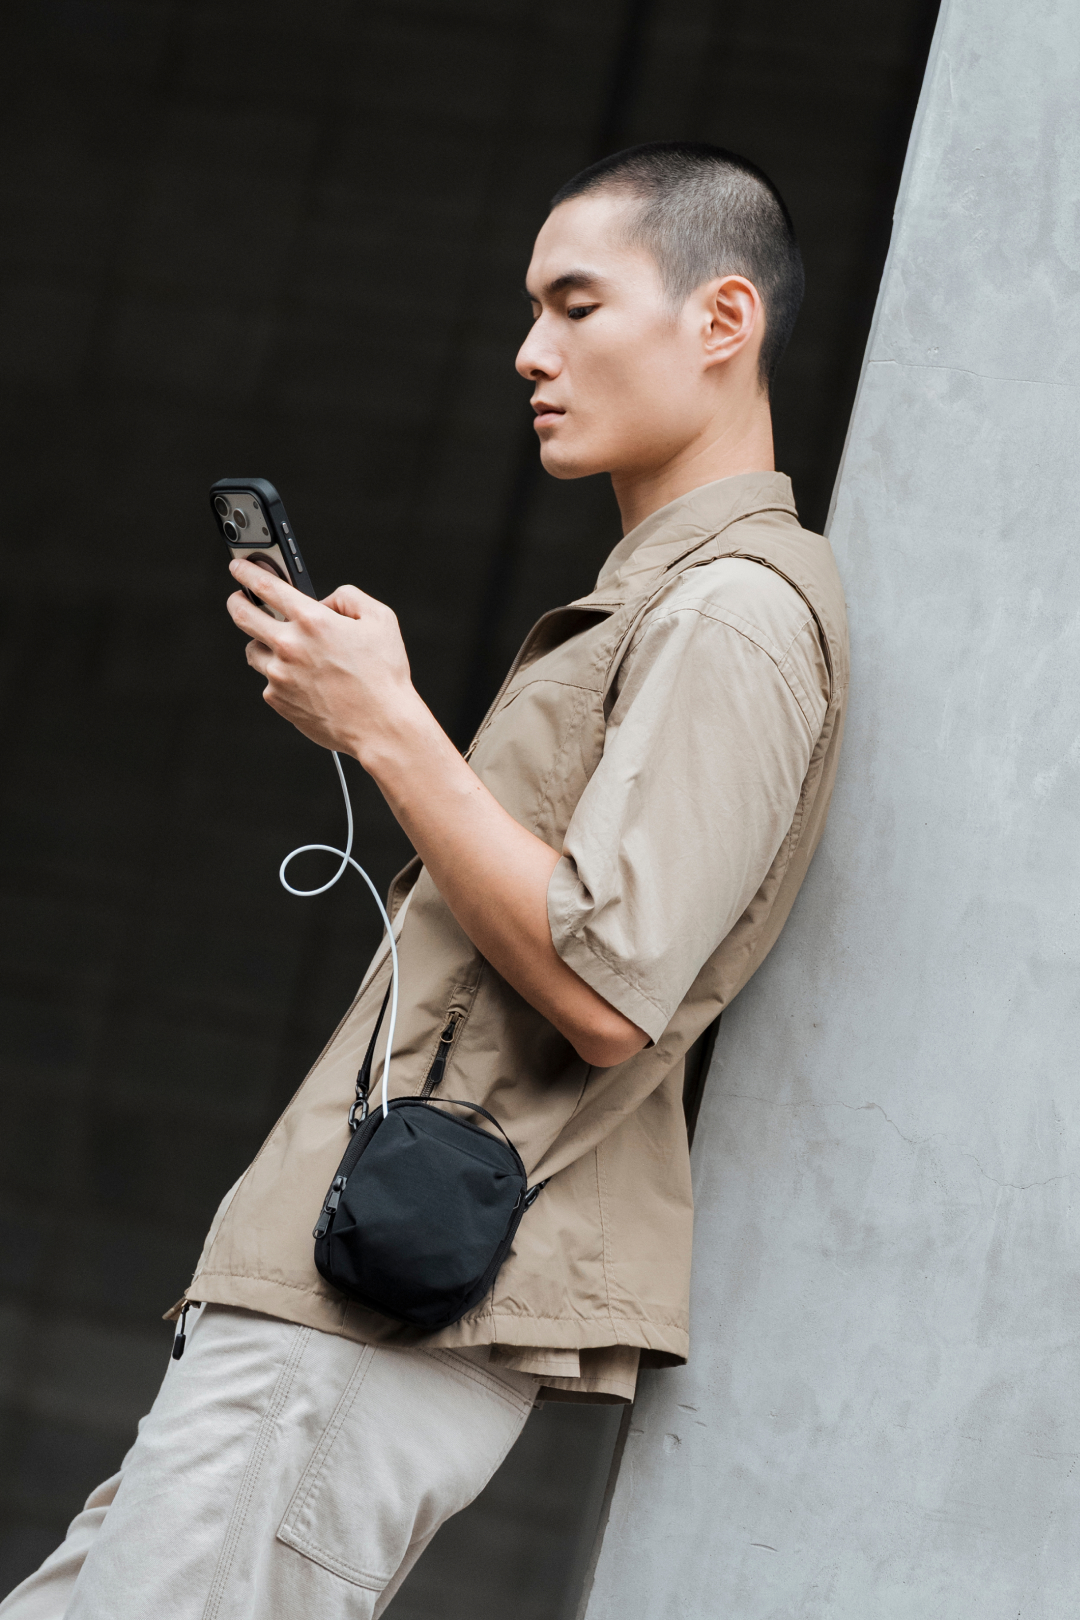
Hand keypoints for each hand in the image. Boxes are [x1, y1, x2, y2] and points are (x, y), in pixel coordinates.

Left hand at [226, 558, 419, 764]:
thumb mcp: (380, 619)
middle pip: (242, 615)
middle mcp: (289, 645)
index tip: (238, 567)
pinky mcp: (277, 699)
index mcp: (312, 620)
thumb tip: (323, 601)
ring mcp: (279, 674)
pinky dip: (281, 677)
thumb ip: (348, 597)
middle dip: (237, 602)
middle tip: (239, 600)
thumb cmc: (384, 674)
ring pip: (252, 651)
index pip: (265, 586)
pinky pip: (269, 681)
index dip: (246, 571)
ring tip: (285, 649)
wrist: (380, 725)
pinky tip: (304, 681)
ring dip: (262, 644)